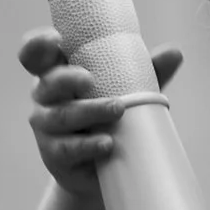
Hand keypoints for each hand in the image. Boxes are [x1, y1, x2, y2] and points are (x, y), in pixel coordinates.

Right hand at [21, 27, 180, 195]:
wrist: (104, 170)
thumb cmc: (112, 117)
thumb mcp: (129, 90)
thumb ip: (148, 71)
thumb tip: (174, 53)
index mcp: (57, 72)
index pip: (35, 55)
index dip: (37, 45)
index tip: (56, 39)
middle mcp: (45, 97)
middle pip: (48, 83)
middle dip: (67, 79)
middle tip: (90, 80)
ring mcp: (46, 127)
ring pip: (61, 116)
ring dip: (89, 112)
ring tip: (118, 110)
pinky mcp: (54, 155)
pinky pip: (67, 149)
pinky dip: (88, 145)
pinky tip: (107, 144)